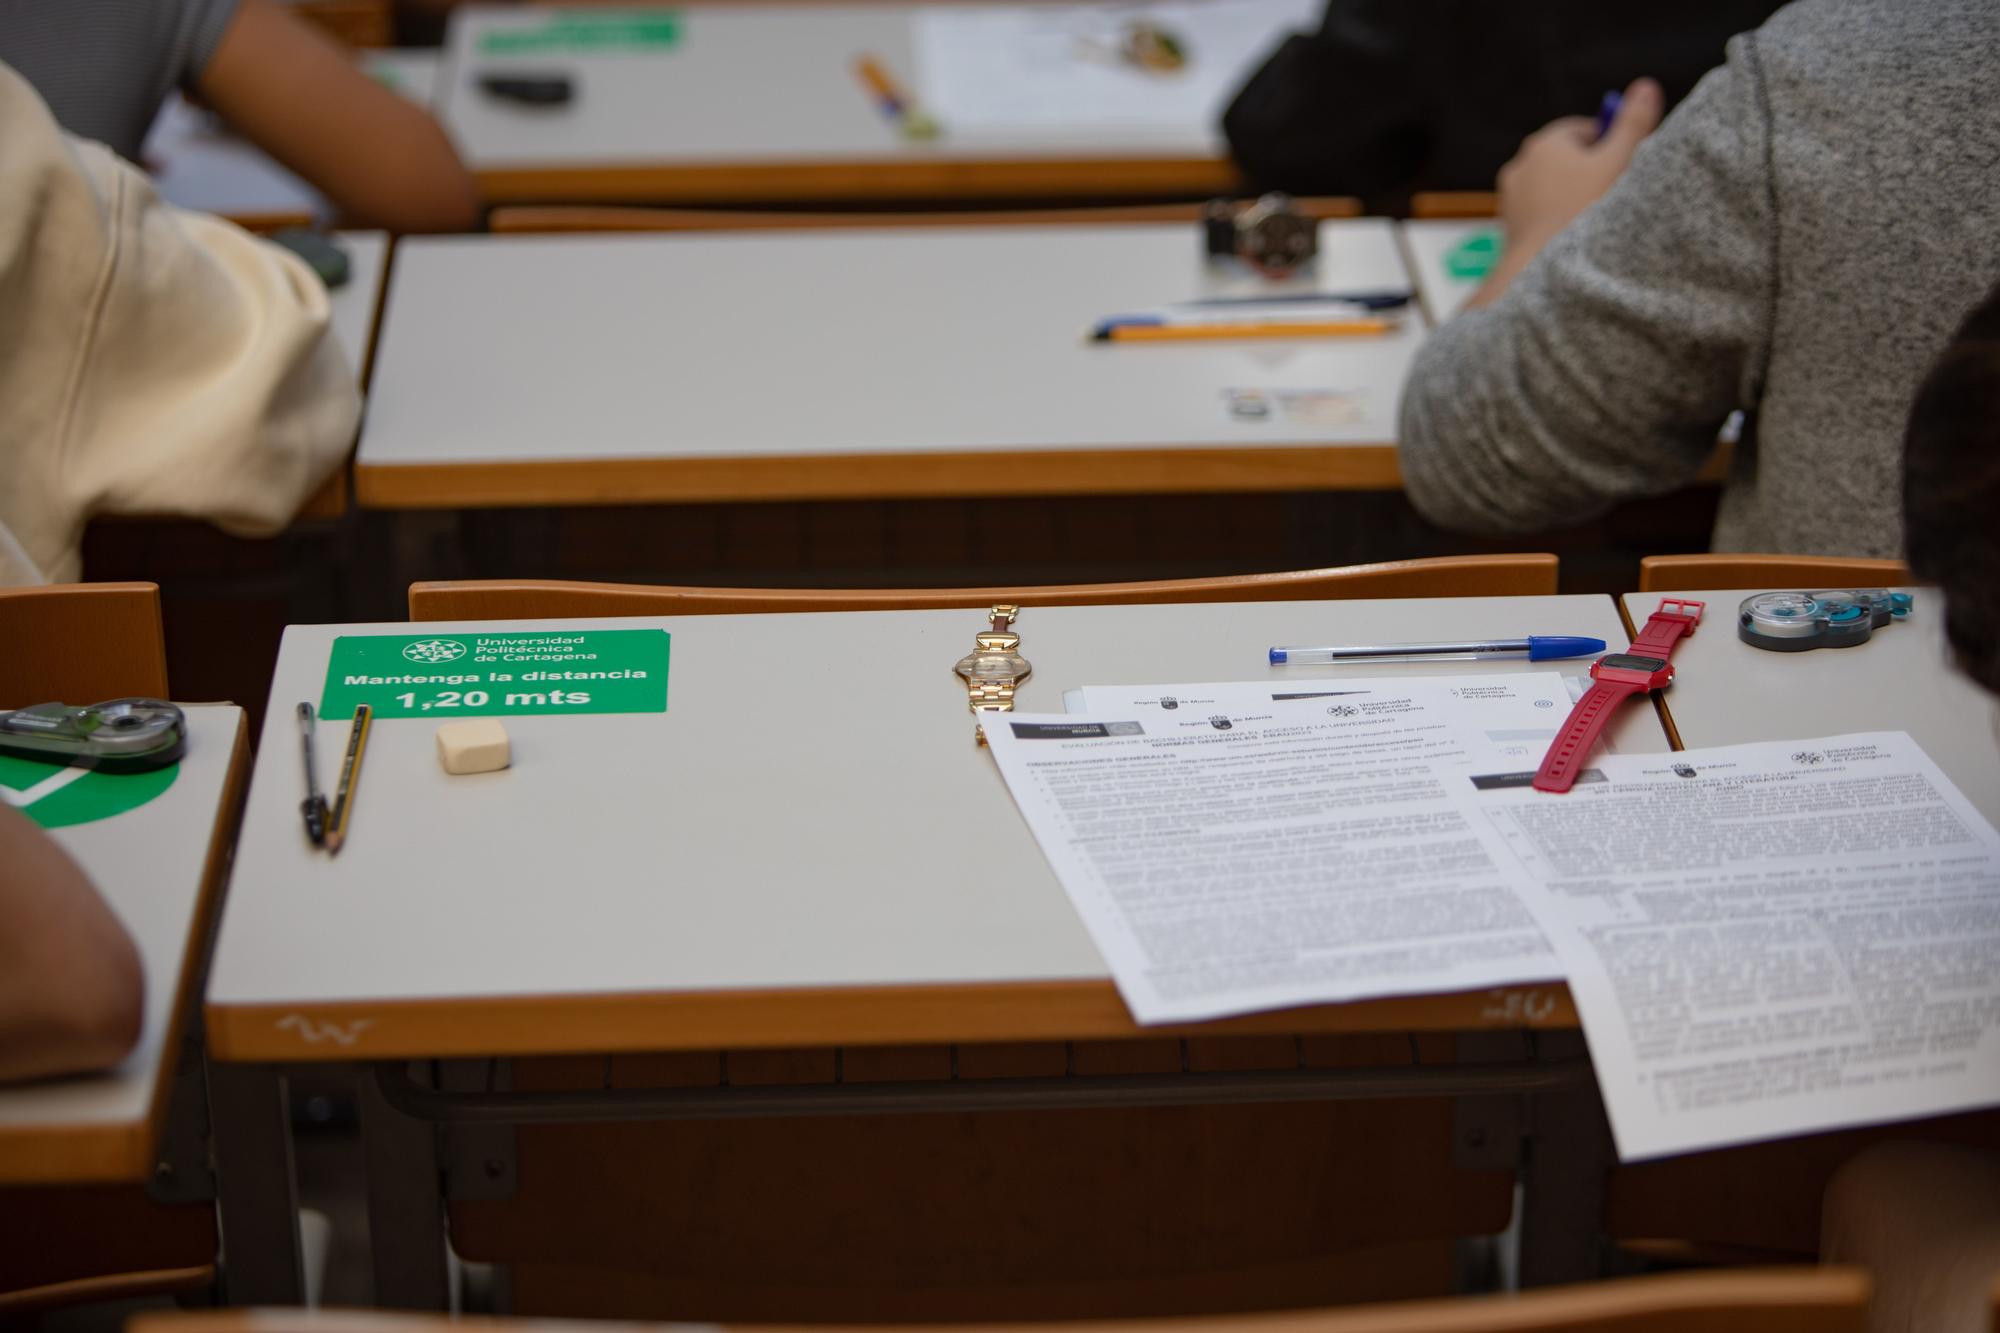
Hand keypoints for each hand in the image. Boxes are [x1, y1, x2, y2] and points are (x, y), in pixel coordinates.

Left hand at [1467, 78, 1663, 308]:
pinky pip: (1541, 213)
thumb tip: (1645, 85)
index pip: (1585, 131)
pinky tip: (1573, 236)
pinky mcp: (1509, 226)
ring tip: (1594, 218)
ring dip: (1573, 197)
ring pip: (1553, 189)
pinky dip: (1556, 219)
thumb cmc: (1584, 214)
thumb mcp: (1619, 163)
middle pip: (1567, 160)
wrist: (1544, 273)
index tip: (1624, 166)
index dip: (1609, 146)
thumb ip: (1634, 124)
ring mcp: (1511, 197)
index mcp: (1545, 143)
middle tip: (1613, 193)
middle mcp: (1521, 165)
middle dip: (1590, 172)